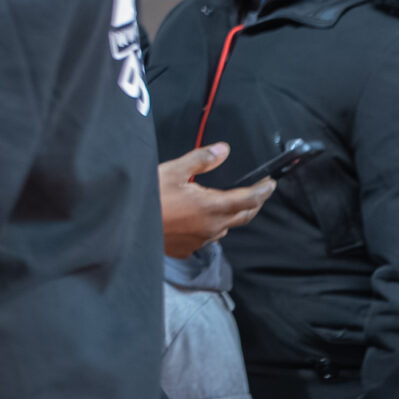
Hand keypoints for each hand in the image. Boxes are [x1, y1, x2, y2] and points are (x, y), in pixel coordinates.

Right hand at [159, 144, 274, 257]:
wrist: (127, 226)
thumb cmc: (149, 198)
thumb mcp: (173, 170)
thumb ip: (201, 159)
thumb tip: (223, 150)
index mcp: (212, 206)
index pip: (248, 199)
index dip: (263, 190)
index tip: (270, 184)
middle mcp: (212, 226)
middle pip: (243, 215)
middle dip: (254, 203)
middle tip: (258, 193)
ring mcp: (201, 240)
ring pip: (225, 227)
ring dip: (231, 216)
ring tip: (227, 205)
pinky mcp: (187, 248)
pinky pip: (206, 237)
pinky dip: (210, 227)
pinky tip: (199, 220)